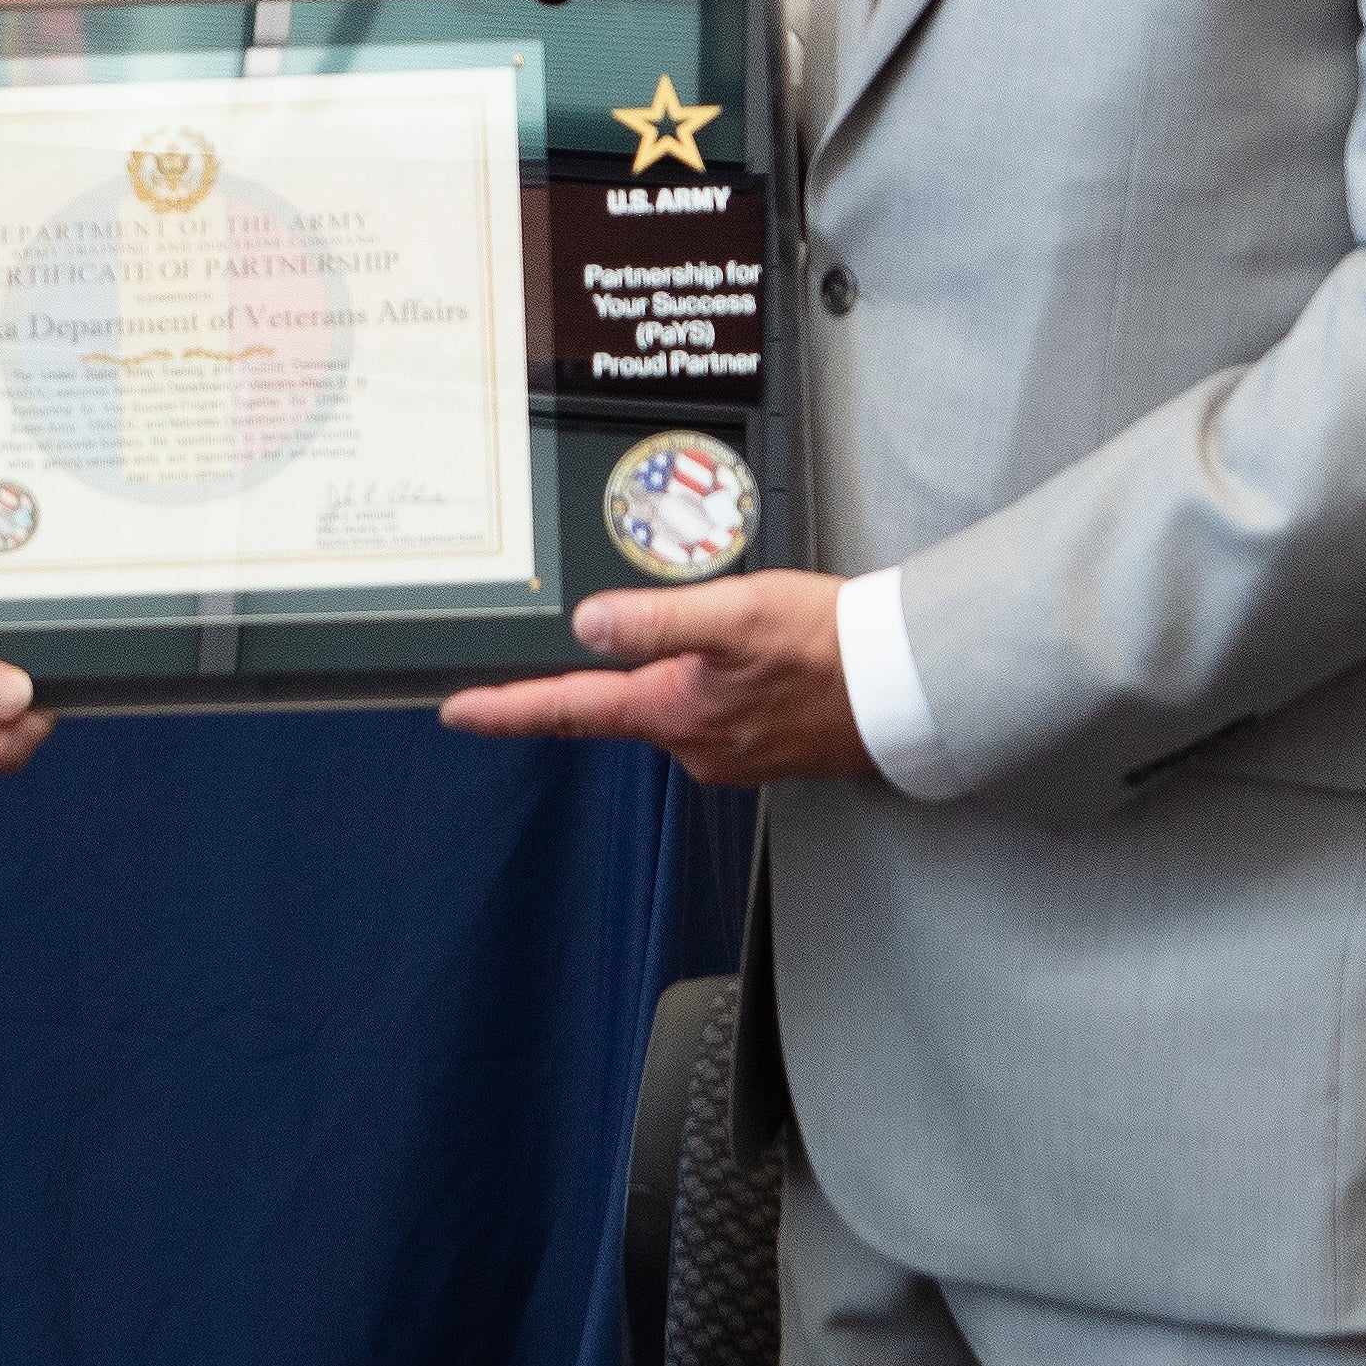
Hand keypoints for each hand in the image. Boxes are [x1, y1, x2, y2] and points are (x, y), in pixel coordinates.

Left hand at [434, 572, 873, 786]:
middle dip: (613, 668)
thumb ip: (657, 620)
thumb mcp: (736, 614)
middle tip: (637, 624)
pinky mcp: (758, 745)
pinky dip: (714, 678)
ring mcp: (728, 751)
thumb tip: (589, 623)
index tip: (458, 712)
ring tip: (722, 625)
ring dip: (675, 667)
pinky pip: (713, 708)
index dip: (507, 710)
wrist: (906, 687)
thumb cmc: (830, 648)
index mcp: (675, 713)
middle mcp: (694, 745)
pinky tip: (748, 653)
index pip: (569, 712)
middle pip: (620, 704)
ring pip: (671, 702)